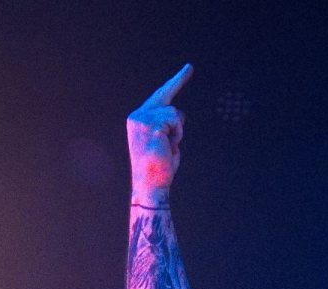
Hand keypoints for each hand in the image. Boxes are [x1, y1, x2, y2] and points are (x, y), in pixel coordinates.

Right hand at [127, 63, 193, 202]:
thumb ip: (170, 128)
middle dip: (178, 79)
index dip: (173, 85)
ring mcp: (142, 118)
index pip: (157, 99)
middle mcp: (137, 116)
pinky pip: (175, 121)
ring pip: (174, 114)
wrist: (151, 184)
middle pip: (164, 94)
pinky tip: (167, 146)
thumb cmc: (160, 169)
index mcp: (138, 120)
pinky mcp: (151, 124)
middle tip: (190, 67)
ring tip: (168, 147)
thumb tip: (180, 114)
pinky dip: (176, 135)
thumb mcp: (167, 144)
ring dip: (177, 132)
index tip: (186, 71)